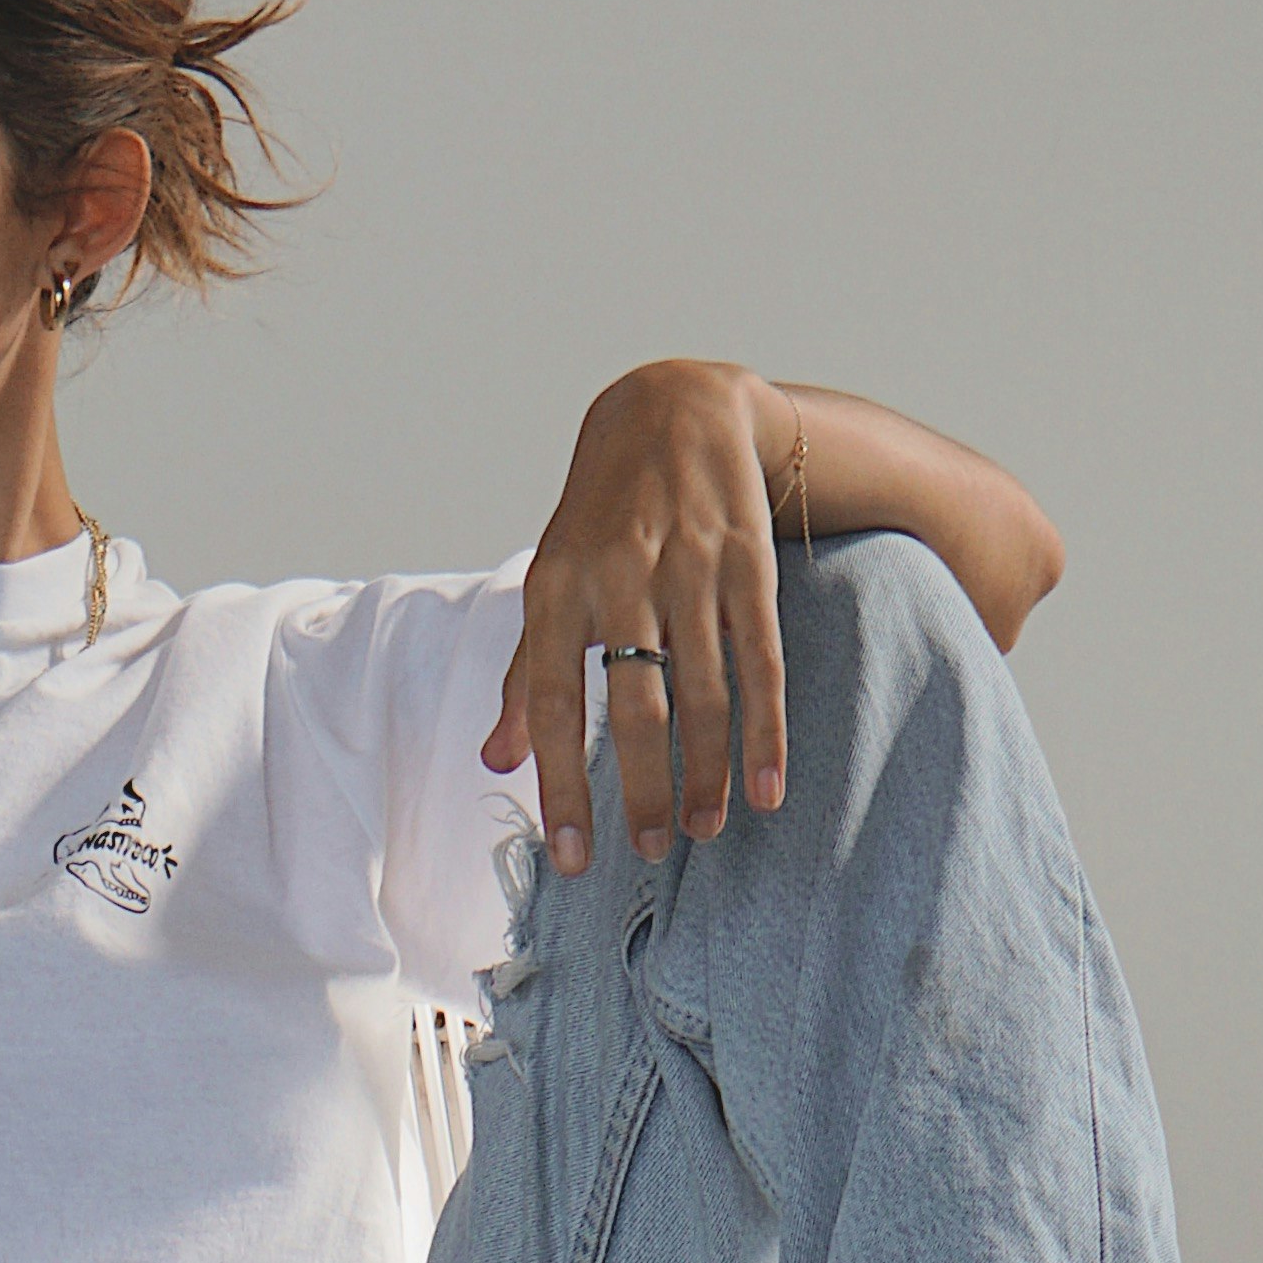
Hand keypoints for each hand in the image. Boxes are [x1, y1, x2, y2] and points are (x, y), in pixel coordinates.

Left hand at [485, 361, 789, 874]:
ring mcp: (687, 570)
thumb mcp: (549, 580)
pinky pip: (759, 660)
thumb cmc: (601, 516)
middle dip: (640, 787)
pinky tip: (767, 785)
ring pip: (701, 691)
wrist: (672, 408)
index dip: (560, 781)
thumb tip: (495, 762)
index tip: (571, 855)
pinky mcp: (746, 563)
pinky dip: (765, 729)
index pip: (552, 701)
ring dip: (705, 770)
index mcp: (555, 588)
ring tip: (702, 830)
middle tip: (647, 852)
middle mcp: (618, 578)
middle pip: (631, 704)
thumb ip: (524, 674)